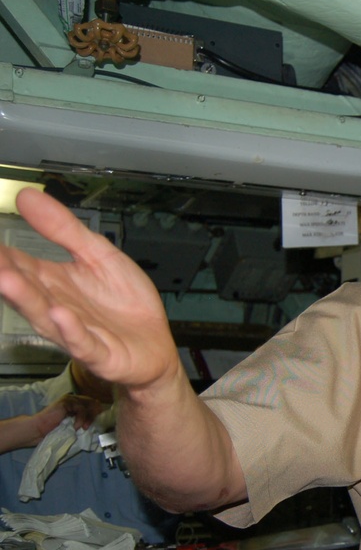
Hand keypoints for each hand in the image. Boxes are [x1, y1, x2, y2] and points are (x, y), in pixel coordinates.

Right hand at [0, 189, 178, 389]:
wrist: (155, 344)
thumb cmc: (124, 303)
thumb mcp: (98, 255)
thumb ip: (64, 229)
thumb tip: (27, 197)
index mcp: (54, 283)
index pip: (19, 265)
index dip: (1, 255)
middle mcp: (57, 307)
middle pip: (27, 291)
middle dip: (5, 275)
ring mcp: (77, 332)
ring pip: (46, 317)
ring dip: (27, 299)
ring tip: (7, 280)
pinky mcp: (101, 352)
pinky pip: (82, 342)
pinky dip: (71, 330)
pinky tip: (60, 314)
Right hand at [54, 393, 107, 430]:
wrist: (39, 429)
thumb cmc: (55, 428)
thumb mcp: (73, 423)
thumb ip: (83, 418)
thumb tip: (98, 419)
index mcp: (75, 402)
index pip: (92, 403)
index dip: (96, 412)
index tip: (97, 423)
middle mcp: (73, 398)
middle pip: (93, 402)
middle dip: (94, 415)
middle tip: (89, 426)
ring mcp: (69, 399)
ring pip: (88, 405)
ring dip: (88, 418)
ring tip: (84, 428)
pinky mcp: (66, 402)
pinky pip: (81, 409)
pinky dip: (81, 419)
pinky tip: (75, 426)